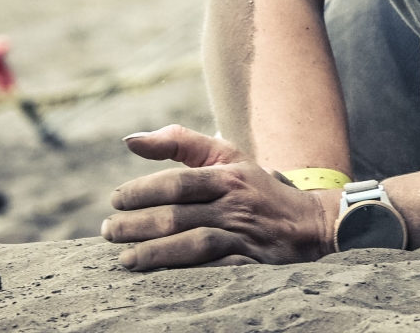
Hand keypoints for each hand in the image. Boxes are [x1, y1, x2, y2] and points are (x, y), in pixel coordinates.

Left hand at [101, 124, 341, 270]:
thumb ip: (181, 143)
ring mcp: (246, 236)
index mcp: (229, 176)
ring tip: (125, 260)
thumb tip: (130, 140)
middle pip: (179, 216)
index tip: (115, 200)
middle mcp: (237, 204)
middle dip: (137, 225)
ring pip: (194, 244)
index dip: (142, 191)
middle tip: (109, 231)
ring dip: (155, 253)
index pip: (178, 182)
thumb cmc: (258, 188)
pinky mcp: (254, 265)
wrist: (310, 223)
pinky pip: (216, 271)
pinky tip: (161, 279)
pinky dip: (188, 275)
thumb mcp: (228, 158)